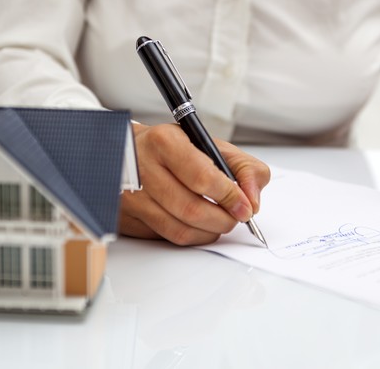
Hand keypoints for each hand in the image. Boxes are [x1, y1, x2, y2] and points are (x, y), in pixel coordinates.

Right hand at [119, 123, 270, 244]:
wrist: (129, 153)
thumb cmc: (172, 149)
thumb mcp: (210, 144)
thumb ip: (243, 167)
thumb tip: (252, 200)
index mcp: (165, 143)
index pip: (202, 178)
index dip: (229, 197)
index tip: (245, 206)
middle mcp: (143, 169)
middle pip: (191, 210)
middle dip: (223, 220)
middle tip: (235, 217)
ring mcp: (131, 197)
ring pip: (179, 230)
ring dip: (209, 232)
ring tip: (219, 221)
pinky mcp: (127, 219)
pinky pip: (167, 238)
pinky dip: (191, 236)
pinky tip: (197, 225)